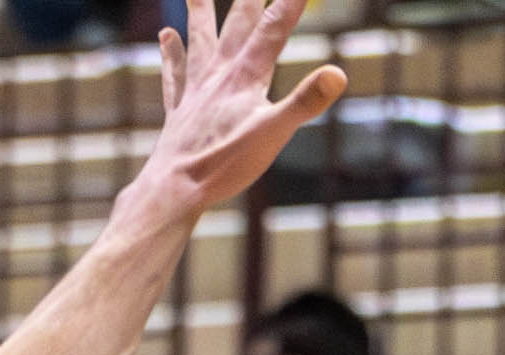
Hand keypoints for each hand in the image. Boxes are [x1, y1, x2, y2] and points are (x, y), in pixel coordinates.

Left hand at [136, 0, 346, 215]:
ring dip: (200, 11)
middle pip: (237, 25)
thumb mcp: (275, 133)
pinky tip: (166, 36)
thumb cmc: (226, 162)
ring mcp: (197, 89)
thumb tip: (338, 73)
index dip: (289, 3)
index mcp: (245, 77)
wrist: (177, 186)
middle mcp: (219, 74)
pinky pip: (175, 71)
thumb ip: (305, 101)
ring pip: (199, 38)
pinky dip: (172, 52)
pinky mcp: (181, 108)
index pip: (273, 30)